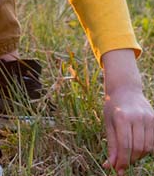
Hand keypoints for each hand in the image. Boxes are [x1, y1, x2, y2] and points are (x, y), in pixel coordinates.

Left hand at [101, 49, 153, 173]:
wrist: (125, 89)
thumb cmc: (113, 107)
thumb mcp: (108, 123)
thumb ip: (111, 145)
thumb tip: (109, 166)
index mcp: (122, 117)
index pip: (125, 145)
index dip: (122, 160)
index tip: (118, 170)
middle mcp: (137, 117)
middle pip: (137, 148)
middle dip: (130, 159)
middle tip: (123, 164)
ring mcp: (148, 118)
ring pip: (147, 147)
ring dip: (139, 155)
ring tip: (130, 153)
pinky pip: (153, 142)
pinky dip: (147, 148)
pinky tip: (138, 147)